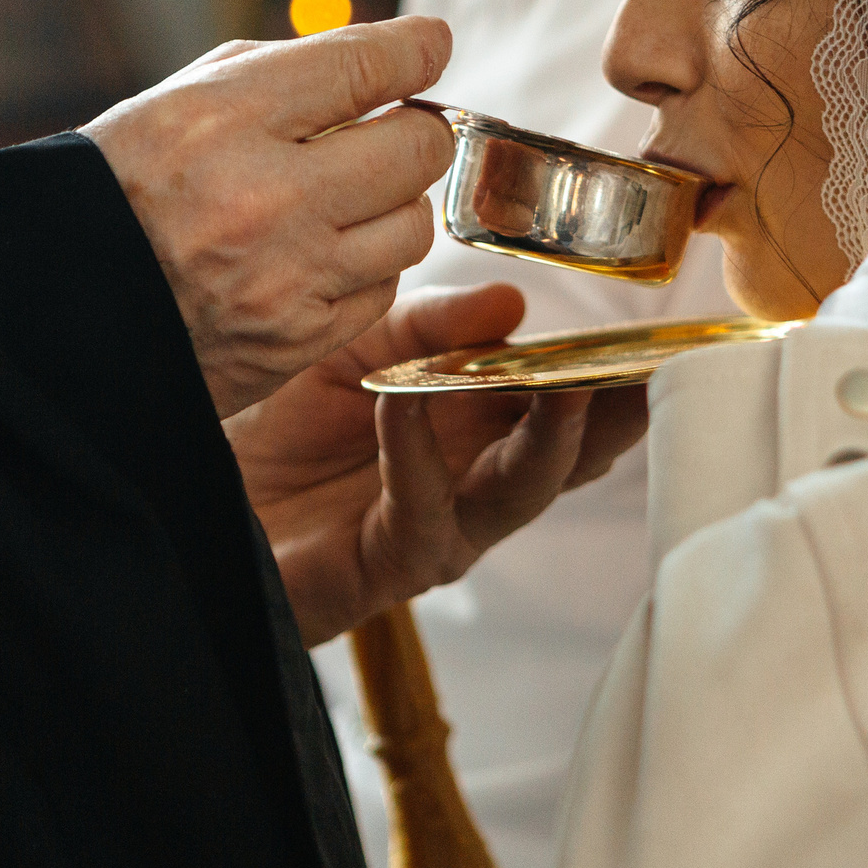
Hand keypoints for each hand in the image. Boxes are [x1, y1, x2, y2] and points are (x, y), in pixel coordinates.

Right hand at [84, 17, 456, 419]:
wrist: (52, 313)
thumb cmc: (119, 191)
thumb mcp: (177, 102)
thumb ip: (284, 71)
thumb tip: (390, 53)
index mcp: (222, 122)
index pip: (362, 68)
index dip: (414, 50)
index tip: (429, 46)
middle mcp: (264, 199)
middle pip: (416, 149)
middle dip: (413, 133)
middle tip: (389, 132)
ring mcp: (287, 277)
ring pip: (414, 225)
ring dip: (394, 205)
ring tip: (348, 199)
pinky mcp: (300, 339)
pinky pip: (384, 288)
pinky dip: (366, 266)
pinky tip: (323, 254)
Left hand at [227, 283, 648, 645]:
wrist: (202, 483)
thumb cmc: (284, 421)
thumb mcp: (364, 348)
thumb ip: (434, 328)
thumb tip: (512, 304)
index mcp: (486, 428)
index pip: (574, 401)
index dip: (620, 373)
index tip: (665, 332)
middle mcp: (480, 483)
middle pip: (576, 455)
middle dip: (620, 415)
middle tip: (653, 366)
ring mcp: (443, 529)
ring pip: (523, 492)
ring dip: (550, 439)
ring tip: (567, 385)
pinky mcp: (388, 563)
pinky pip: (421, 506)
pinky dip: (417, 446)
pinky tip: (407, 398)